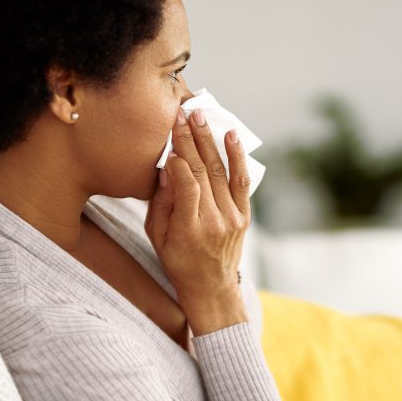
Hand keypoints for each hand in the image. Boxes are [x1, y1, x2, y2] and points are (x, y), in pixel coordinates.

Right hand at [144, 108, 251, 335]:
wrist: (211, 286)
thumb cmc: (177, 260)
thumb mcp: (157, 237)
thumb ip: (161, 203)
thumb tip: (168, 167)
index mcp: (188, 230)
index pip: (187, 186)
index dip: (178, 160)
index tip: (169, 139)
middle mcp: (214, 222)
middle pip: (203, 172)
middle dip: (191, 139)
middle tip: (184, 114)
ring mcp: (233, 218)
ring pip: (220, 172)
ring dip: (210, 141)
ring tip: (201, 117)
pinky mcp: (244, 215)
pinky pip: (241, 181)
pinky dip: (237, 157)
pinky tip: (230, 135)